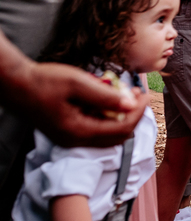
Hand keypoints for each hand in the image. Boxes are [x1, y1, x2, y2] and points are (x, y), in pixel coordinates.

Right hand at [2, 61, 147, 147]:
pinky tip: (106, 97)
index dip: (138, 112)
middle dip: (132, 116)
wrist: (16, 85)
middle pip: (117, 136)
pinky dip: (106, 115)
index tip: (145, 94)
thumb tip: (130, 104)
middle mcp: (74, 140)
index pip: (121, 129)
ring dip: (120, 116)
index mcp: (78, 131)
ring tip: (126, 93)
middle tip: (138, 95)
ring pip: (106, 134)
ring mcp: (69, 137)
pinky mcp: (66, 131)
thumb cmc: (43, 81)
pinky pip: (94, 129)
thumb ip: (106, 96)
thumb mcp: (78, 83)